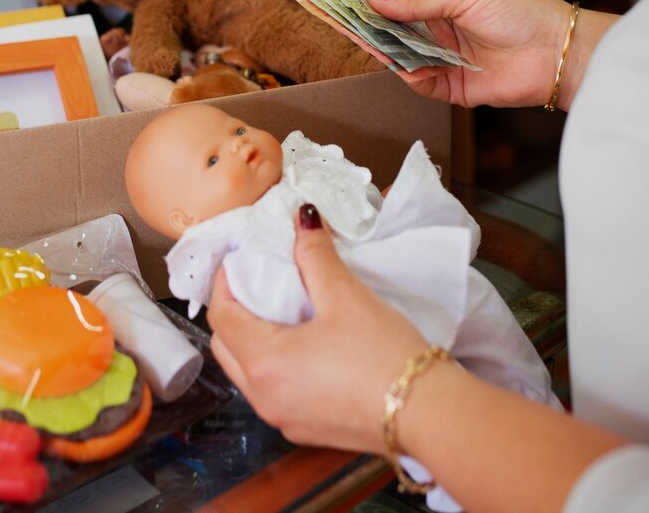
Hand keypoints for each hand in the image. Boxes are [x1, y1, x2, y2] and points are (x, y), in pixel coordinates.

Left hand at [207, 206, 426, 453]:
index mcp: (264, 363)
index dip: (224, 283)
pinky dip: (274, 365)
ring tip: (280, 310)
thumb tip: (302, 219)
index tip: (239, 259)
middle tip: (255, 281)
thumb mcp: (346, 296)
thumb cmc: (383, 355)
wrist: (427, 414)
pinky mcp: (305, 429)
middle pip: (226, 347)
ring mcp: (283, 418)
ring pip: (247, 373)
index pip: (221, 316)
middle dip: (234, 311)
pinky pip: (272, 392)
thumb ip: (315, 256)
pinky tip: (303, 346)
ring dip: (252, 340)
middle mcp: (263, 397)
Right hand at [366, 0, 572, 108]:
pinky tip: (400, 62)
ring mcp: (443, 53)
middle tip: (333, 9)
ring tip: (356, 33)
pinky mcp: (450, 84)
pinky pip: (417, 79)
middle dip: (366, 15)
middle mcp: (440, 22)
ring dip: (379, 43)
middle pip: (392, 19)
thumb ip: (418, 0)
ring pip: (399, 49)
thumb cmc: (520, 11)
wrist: (556, 54)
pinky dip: (406, 72)